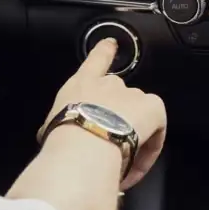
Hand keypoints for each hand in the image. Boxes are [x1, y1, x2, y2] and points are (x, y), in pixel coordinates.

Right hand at [43, 38, 166, 190]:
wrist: (83, 142)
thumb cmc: (61, 136)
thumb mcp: (51, 126)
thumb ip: (62, 125)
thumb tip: (59, 139)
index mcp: (83, 83)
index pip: (96, 59)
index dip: (105, 50)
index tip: (112, 44)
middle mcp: (110, 84)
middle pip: (122, 96)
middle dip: (118, 118)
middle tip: (109, 145)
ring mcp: (134, 94)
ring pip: (139, 115)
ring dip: (133, 134)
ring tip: (122, 161)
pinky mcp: (153, 108)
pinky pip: (157, 128)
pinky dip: (150, 147)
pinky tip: (138, 165)